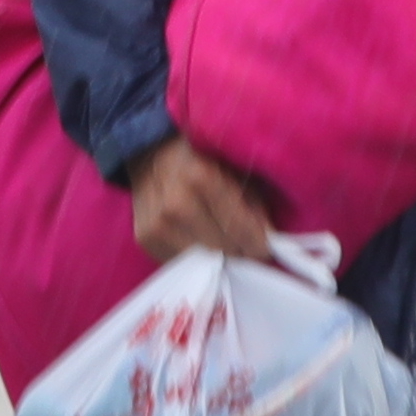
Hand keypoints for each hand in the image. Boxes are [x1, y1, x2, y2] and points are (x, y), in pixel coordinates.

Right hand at [125, 136, 279, 267]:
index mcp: (202, 178)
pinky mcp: (146, 239)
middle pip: (224, 249)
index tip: (267, 248)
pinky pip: (183, 262)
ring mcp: (157, 224)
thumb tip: (269, 241)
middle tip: (247, 244)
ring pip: (204, 261)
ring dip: (219, 257)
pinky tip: (201, 242)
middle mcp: (176, 205)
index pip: (240, 228)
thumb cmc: (201, 158)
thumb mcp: (235, 169)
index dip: (259, 244)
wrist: (151, 153)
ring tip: (225, 243)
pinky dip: (197, 257)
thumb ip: (253, 204)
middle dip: (241, 250)